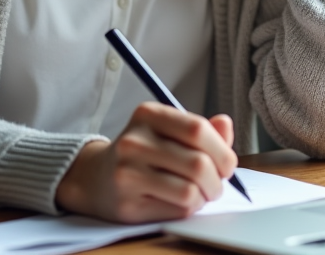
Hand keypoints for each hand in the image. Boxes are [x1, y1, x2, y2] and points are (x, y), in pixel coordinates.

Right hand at [55, 103, 236, 222]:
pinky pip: (177, 209)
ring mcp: (128, 173)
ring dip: (205, 197)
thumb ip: (200, 129)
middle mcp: (134, 141)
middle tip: (216, 184)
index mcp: (148, 115)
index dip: (222, 150)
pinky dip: (189, 208)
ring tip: (200, 193)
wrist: (96, 178)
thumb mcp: (167, 131)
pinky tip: (181, 202)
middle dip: (218, 179)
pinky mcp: (128, 203)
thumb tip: (225, 124)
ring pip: (190, 190)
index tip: (227, 163)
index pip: (198, 129)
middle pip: (198, 163)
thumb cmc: (142, 153)